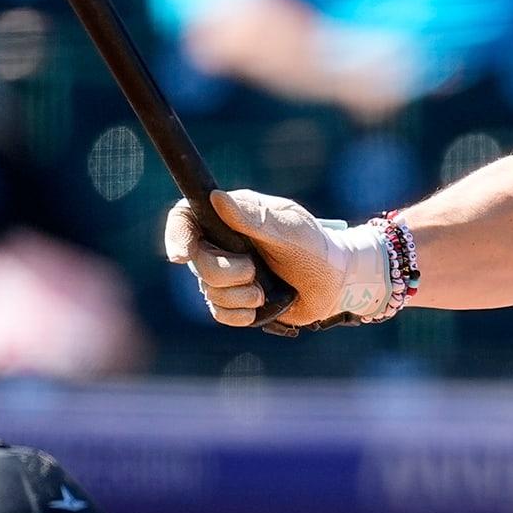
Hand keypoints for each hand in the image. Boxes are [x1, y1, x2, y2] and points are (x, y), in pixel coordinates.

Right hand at [163, 190, 389, 330]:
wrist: (336, 282)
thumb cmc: (316, 246)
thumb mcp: (291, 229)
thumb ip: (256, 217)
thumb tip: (217, 198)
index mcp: (231, 217)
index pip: (185, 218)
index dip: (176, 235)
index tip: (181, 255)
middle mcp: (222, 244)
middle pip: (196, 262)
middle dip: (227, 273)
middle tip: (254, 270)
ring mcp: (226, 273)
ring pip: (209, 291)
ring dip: (241, 296)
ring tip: (267, 288)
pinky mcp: (234, 300)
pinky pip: (220, 313)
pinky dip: (242, 314)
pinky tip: (261, 306)